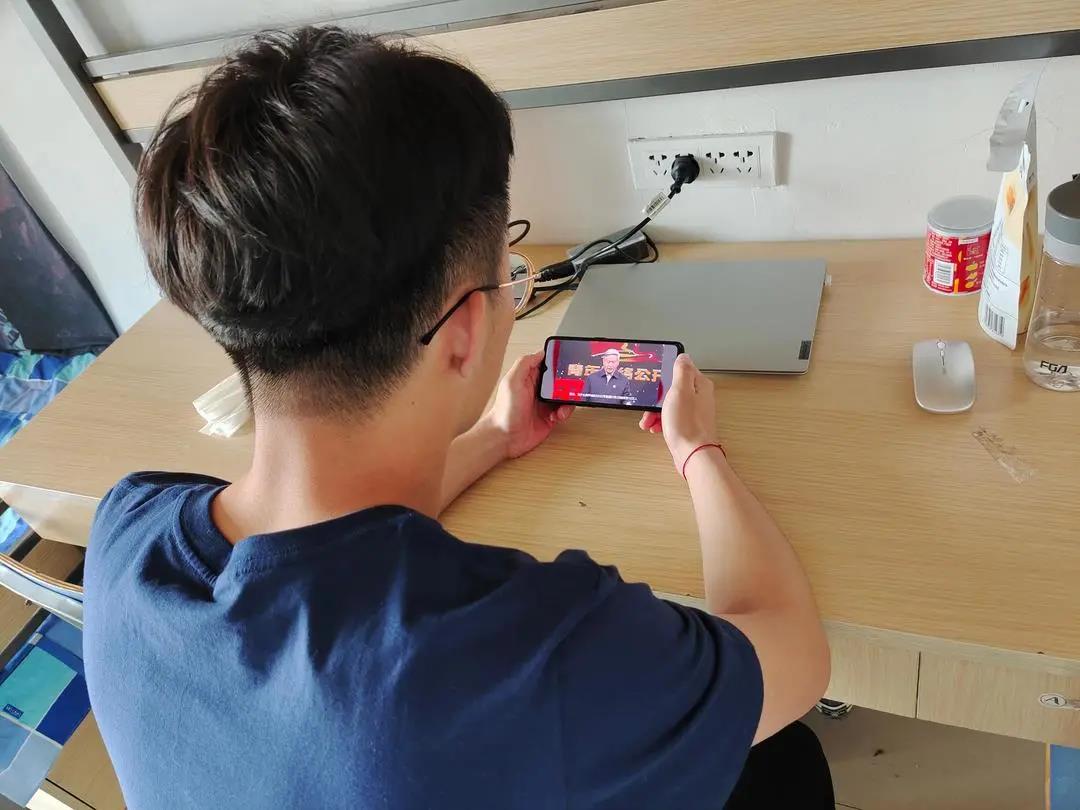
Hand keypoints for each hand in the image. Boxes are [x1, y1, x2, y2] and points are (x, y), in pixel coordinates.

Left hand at [488, 351, 572, 458]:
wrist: (505, 438)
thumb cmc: (505, 410)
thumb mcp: (512, 381)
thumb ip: (525, 364)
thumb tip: (540, 352)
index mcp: (529, 377)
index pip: (547, 365)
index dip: (558, 363)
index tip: (569, 362)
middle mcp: (538, 389)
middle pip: (560, 380)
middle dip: (568, 383)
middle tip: (572, 387)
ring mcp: (545, 404)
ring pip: (565, 396)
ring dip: (568, 400)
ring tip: (561, 407)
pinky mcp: (550, 417)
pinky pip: (564, 411)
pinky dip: (565, 413)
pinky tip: (557, 417)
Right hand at [639, 354, 716, 469]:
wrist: (692, 454)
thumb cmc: (687, 424)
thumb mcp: (680, 390)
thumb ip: (681, 370)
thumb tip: (683, 356)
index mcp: (699, 384)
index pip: (680, 369)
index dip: (664, 375)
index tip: (655, 381)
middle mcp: (699, 396)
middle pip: (672, 388)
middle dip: (657, 397)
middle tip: (649, 404)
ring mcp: (693, 411)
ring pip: (669, 404)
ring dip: (655, 411)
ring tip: (648, 420)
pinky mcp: (687, 425)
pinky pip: (670, 417)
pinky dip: (660, 421)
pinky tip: (654, 427)